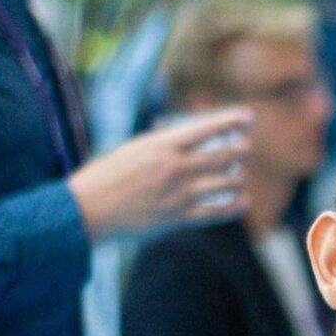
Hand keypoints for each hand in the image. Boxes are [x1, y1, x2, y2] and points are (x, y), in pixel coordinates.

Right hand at [68, 109, 252, 241]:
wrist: (87, 210)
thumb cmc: (105, 177)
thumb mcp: (132, 151)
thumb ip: (161, 148)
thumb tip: (187, 146)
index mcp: (161, 146)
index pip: (205, 128)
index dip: (230, 121)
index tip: (248, 117)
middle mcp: (174, 167)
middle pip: (223, 155)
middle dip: (241, 149)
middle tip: (246, 147)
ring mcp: (179, 194)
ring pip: (226, 183)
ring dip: (239, 178)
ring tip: (240, 176)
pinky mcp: (178, 218)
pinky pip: (217, 212)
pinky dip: (235, 206)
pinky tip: (244, 200)